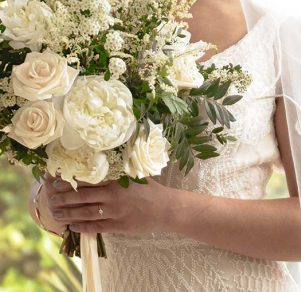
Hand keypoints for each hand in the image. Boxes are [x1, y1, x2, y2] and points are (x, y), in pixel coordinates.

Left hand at [43, 172, 172, 234]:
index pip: (89, 179)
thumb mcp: (137, 173)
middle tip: (51, 196)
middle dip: (64, 197)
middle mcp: (113, 196)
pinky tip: (72, 225)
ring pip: (85, 213)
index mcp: (117, 181)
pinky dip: (82, 227)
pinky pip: (95, 227)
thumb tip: (103, 156)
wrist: (166, 209)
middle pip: (82, 197)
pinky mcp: (117, 227)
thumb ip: (121, 167)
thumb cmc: (152, 189)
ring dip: (69, 213)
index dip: (71, 180)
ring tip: (56, 212)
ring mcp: (114, 213)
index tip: (57, 179)